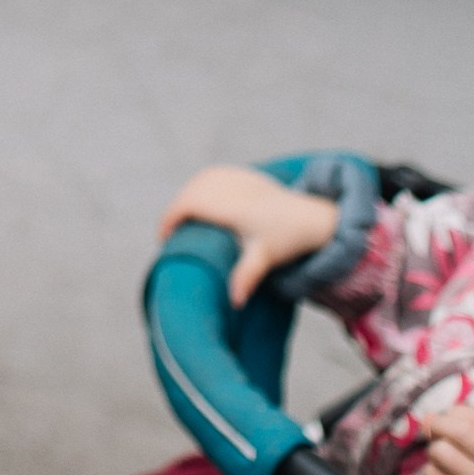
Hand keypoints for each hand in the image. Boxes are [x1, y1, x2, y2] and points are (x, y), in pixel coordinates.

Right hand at [158, 165, 339, 303]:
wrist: (310, 218)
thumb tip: (234, 302)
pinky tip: (200, 200)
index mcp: (231, 206)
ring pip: (199, 180)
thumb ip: (246, 277)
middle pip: (190, 192)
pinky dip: (199, 186)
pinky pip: (211, 175)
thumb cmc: (285, 239)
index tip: (163, 238)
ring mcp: (237, 176)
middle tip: (170, 234)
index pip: (188, 204)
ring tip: (183, 219)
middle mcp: (231, 186)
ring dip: (187, 197)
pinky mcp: (243, 172)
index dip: (170, 218)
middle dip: (175, 210)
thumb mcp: (265, 259)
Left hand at [422, 406, 473, 474]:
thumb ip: (460, 426)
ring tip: (444, 465)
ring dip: (434, 454)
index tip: (449, 424)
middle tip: (436, 436)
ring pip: (440, 451)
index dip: (452, 415)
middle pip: (457, 430)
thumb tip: (427, 418)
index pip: (472, 417)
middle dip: (438, 427)